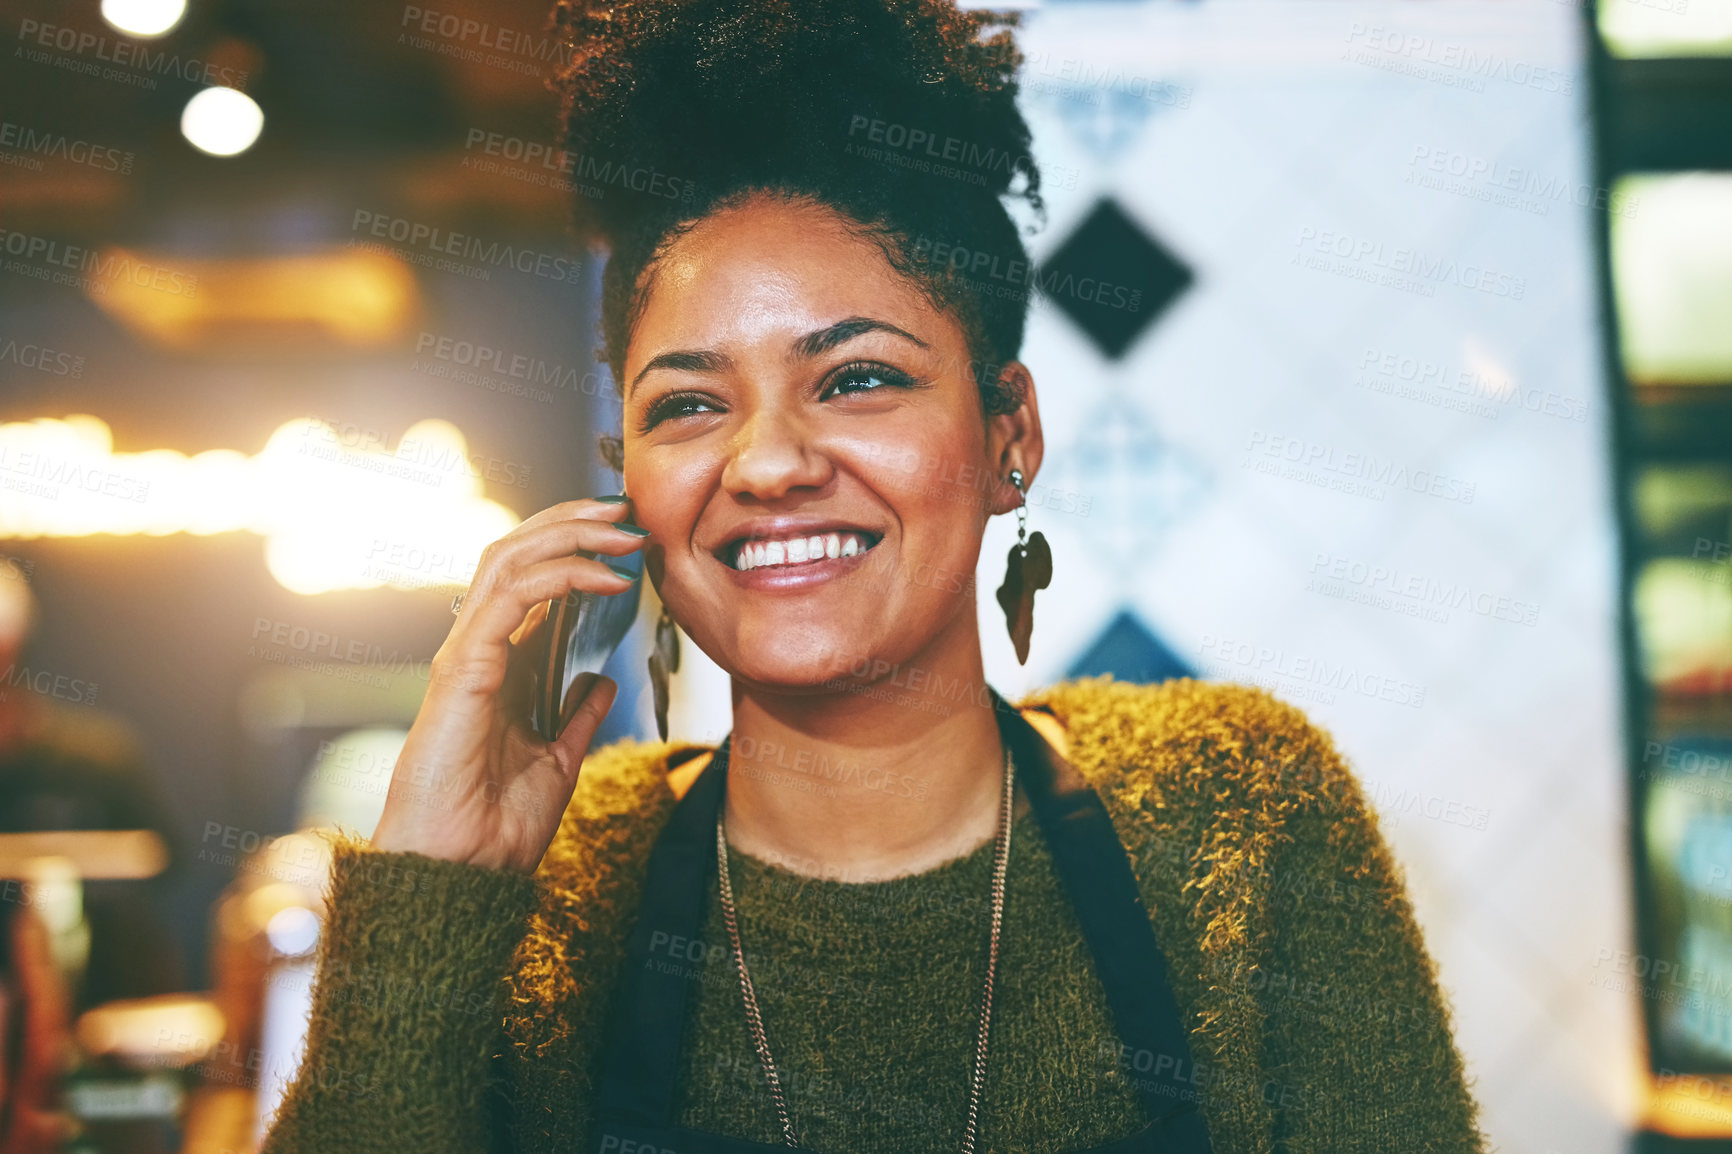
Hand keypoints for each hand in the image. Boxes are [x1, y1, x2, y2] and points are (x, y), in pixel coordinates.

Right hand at [370, 496, 643, 872]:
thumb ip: (576, 716)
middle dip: (571, 520)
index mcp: (496, 667)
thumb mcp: (558, 762)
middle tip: (626, 511)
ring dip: (570, 534)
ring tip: (623, 531)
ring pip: (507, 559)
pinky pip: (510, 600)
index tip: (627, 537)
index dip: (572, 545)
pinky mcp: (462, 670)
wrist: (462, 874)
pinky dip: (561, 577)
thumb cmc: (495, 828)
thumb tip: (601, 683)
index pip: (527, 577)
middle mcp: (475, 650)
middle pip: (513, 552)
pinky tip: (605, 579)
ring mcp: (464, 656)